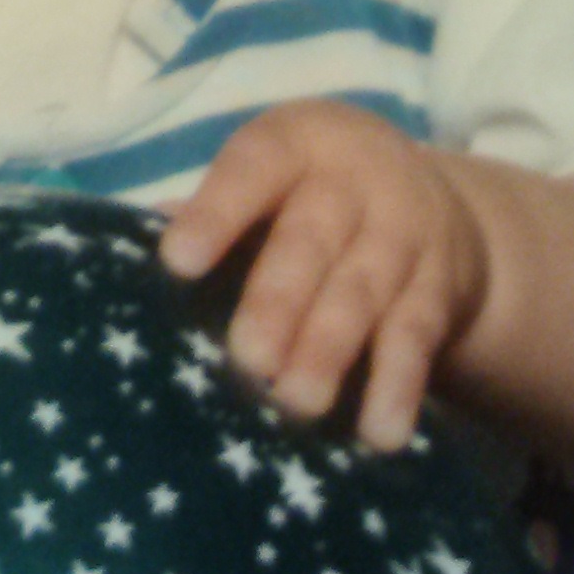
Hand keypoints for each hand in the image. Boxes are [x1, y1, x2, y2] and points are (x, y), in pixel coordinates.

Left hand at [159, 101, 488, 451]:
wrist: (432, 196)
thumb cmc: (309, 191)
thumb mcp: (270, 175)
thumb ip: (214, 210)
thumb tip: (133, 248)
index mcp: (296, 142)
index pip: (253, 168)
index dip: (217, 213)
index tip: (177, 262)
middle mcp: (355, 178)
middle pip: (311, 239)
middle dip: (278, 302)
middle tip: (248, 361)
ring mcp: (404, 231)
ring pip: (363, 292)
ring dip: (330, 350)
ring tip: (296, 403)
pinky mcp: (439, 285)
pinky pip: (416, 336)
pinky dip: (398, 385)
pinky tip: (378, 432)